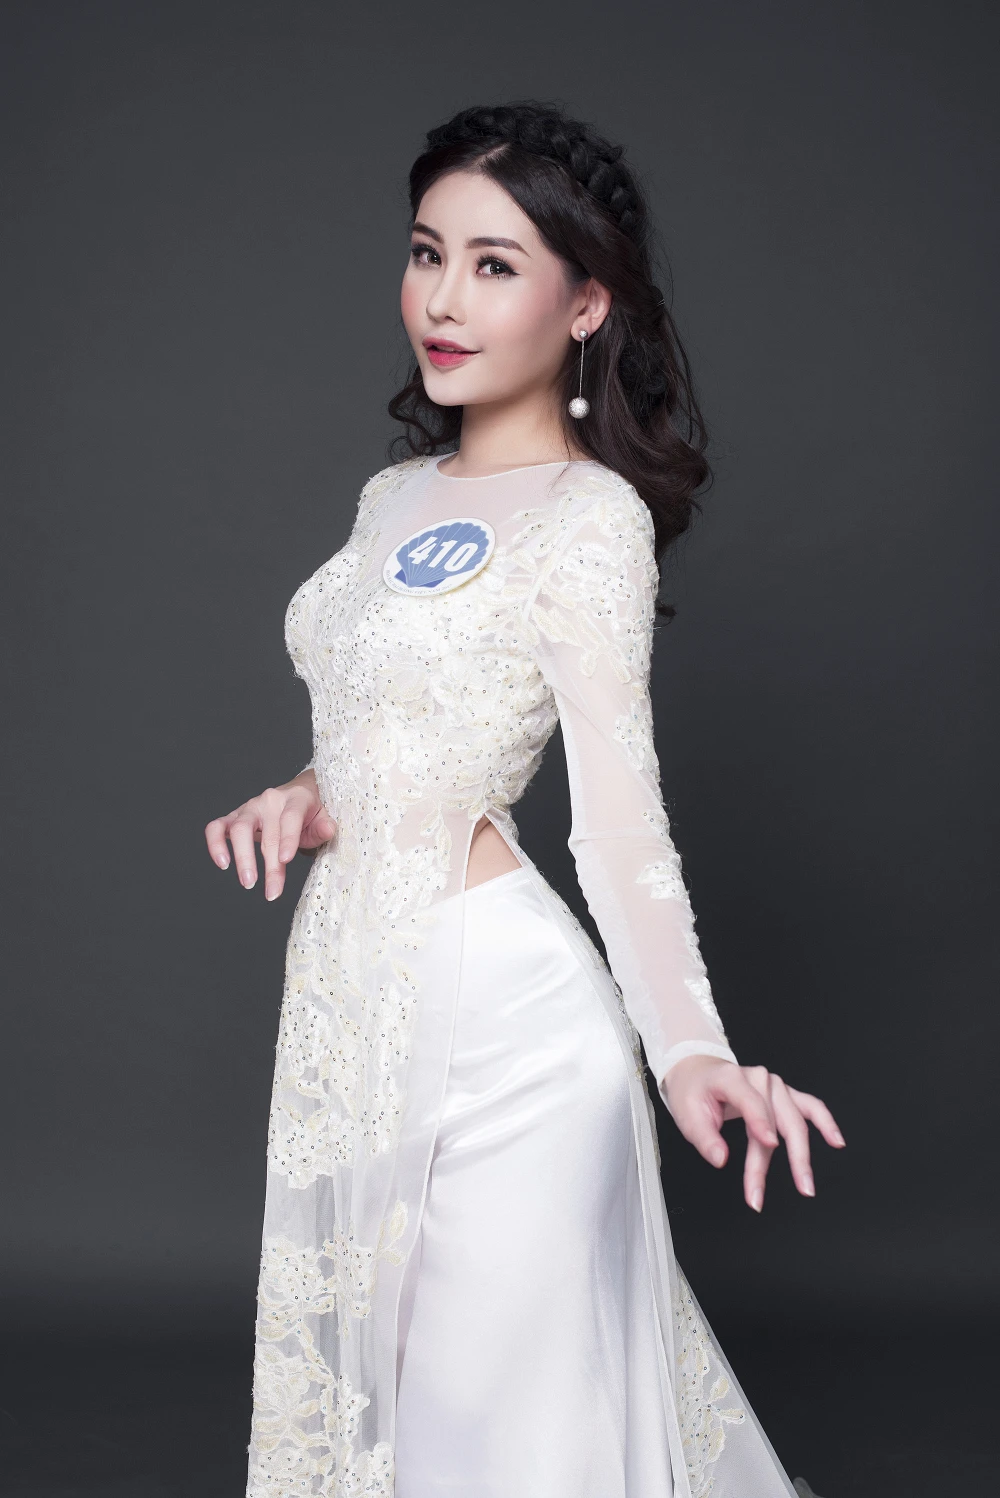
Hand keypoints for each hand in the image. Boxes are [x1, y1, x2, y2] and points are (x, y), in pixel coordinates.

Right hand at [204, 768, 336, 900]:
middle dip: (269, 865)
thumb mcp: (325, 816)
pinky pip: (217, 827)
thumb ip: (325, 825)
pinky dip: (215, 844)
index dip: (288, 839)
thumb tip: (328, 829)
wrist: (300, 792)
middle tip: (272, 892)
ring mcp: (249, 808)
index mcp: (295, 798)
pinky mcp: (234, 817)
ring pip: (238, 828)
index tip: (286, 861)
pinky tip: (223, 863)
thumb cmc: (312, 811)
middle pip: (266, 832)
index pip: (290, 817)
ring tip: (248, 882)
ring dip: (242, 857)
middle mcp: (270, 801)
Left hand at [661, 1055, 844, 1211]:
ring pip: (795, 1121)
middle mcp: (759, 1079)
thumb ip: (704, 1138)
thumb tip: (721, 1159)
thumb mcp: (686, 1114)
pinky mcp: (784, 1095)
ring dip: (803, 1153)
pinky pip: (810, 1107)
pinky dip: (825, 1122)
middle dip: (785, 1157)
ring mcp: (775, 1086)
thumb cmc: (693, 1091)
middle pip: (778, 1119)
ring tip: (806, 1183)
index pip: (751, 1101)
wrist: (698, 1071)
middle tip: (787, 1189)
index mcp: (732, 1078)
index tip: (769, 1145)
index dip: (760, 1123)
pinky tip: (835, 1141)